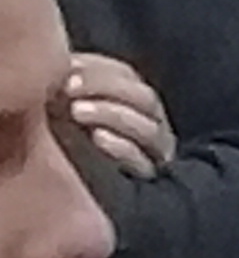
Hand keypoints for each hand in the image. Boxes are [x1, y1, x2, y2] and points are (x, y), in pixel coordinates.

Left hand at [65, 53, 174, 176]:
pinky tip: (98, 138)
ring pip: (147, 128)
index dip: (100, 70)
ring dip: (111, 115)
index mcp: (134, 100)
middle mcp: (153, 122)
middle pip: (143, 98)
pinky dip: (121, 147)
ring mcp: (154, 150)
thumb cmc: (73, 142)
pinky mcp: (146, 175)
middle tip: (69, 88)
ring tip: (77, 111)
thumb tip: (66, 64)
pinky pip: (142, 161)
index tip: (67, 67)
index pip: (128, 76)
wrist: (83, 193)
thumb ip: (77, 87)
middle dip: (106, 88)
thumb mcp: (74, 108)